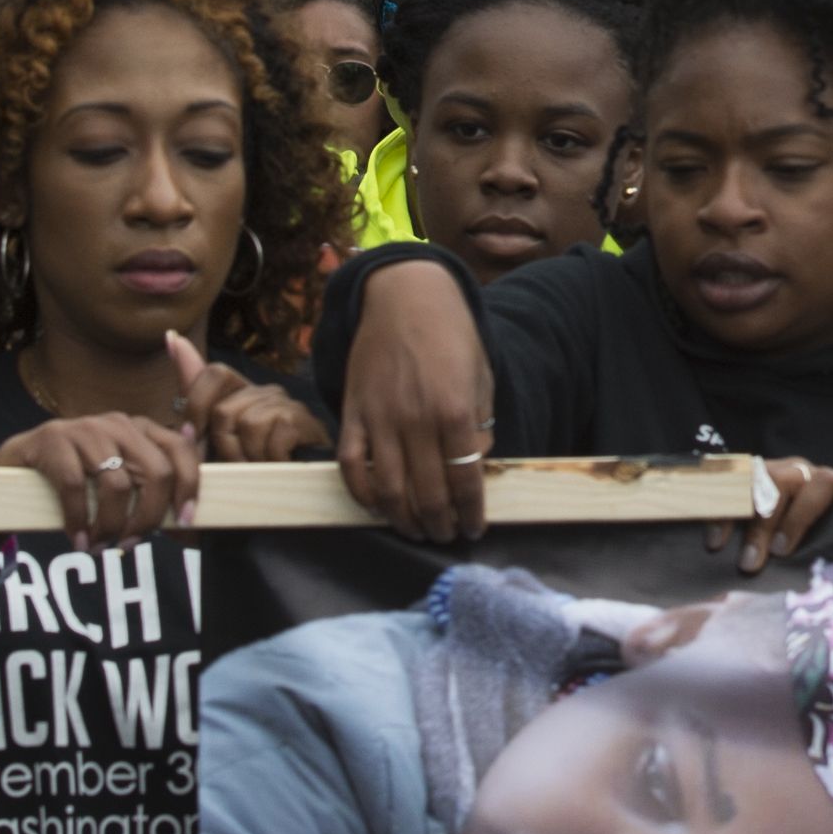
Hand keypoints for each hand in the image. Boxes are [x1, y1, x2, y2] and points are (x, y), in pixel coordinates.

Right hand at [0, 411, 198, 550]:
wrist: (12, 467)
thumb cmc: (75, 478)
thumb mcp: (114, 477)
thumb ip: (148, 490)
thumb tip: (189, 522)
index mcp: (141, 429)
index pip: (181, 451)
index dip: (189, 487)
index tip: (186, 522)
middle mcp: (118, 423)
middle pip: (156, 472)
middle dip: (149, 516)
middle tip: (132, 543)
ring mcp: (85, 428)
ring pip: (117, 484)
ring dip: (111, 525)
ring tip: (100, 546)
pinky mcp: (52, 440)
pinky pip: (75, 487)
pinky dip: (79, 521)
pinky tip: (77, 539)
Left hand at [174, 331, 328, 462]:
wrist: (292, 489)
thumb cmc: (247, 463)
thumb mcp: (212, 431)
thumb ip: (193, 389)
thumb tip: (170, 335)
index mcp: (240, 392)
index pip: (213, 372)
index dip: (197, 405)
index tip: (194, 436)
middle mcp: (264, 390)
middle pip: (224, 410)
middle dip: (223, 446)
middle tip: (236, 463)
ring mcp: (285, 403)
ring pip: (247, 426)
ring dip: (247, 458)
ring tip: (258, 468)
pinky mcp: (302, 420)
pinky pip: (271, 439)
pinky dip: (269, 460)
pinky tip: (278, 465)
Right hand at [332, 262, 496, 541]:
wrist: (403, 298)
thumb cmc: (451, 335)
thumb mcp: (481, 376)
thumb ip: (480, 422)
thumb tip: (476, 462)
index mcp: (454, 410)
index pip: (465, 478)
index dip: (471, 511)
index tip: (474, 529)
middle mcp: (415, 420)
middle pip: (426, 492)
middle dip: (439, 523)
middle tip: (446, 536)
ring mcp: (378, 419)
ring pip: (387, 489)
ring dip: (403, 519)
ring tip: (416, 530)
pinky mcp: (351, 414)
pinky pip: (351, 467)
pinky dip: (361, 494)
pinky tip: (376, 507)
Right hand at [711, 456, 832, 573]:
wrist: (809, 511)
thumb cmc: (821, 532)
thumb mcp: (832, 537)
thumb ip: (830, 549)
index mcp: (826, 484)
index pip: (819, 488)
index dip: (799, 518)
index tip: (780, 551)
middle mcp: (798, 470)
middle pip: (779, 484)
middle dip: (762, 525)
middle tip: (749, 562)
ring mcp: (770, 467)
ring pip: (749, 479)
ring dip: (732, 513)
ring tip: (719, 546)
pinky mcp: (743, 473)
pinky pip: (724, 481)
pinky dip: (715, 505)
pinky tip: (708, 532)